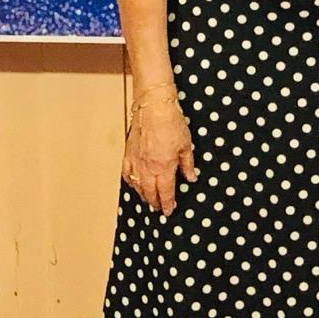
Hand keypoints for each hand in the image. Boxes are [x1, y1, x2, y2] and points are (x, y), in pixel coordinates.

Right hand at [122, 99, 195, 216]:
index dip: (167, 204)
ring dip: (143, 195)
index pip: (165, 192)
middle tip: (158, 208)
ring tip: (148, 200)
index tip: (168, 211)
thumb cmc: (171, 122)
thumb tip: (191, 177)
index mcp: (164, 167)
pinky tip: (134, 183)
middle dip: (155, 203)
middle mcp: (148, 168)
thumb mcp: (186, 145)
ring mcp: (136, 161)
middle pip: (150, 193)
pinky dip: (131, 182)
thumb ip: (187, 165)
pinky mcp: (128, 153)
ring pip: (137, 186)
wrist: (153, 107)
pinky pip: (127, 174)